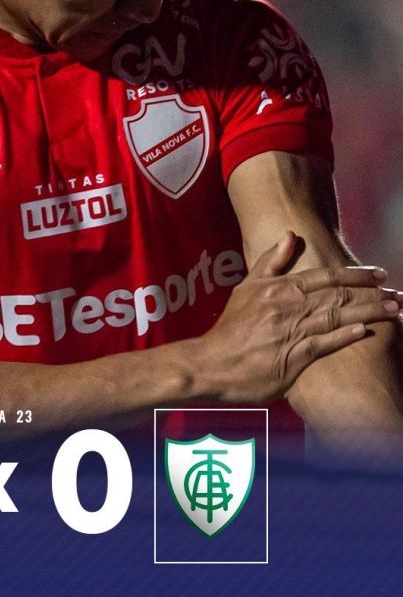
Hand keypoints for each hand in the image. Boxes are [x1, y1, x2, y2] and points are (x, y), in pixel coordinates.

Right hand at [200, 231, 400, 402]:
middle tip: (397, 293)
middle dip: (372, 293)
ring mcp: (292, 331)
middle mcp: (289, 306)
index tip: (379, 273)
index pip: (326, 275)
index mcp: (280, 287)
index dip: (355, 273)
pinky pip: (325, 343)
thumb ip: (271, 261)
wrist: (211, 363)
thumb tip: (290, 234)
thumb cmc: (230, 327)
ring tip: (394, 309)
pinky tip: (366, 331)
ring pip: (338, 316)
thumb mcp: (247, 287)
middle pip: (339, 294)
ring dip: (370, 312)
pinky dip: (346, 336)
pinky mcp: (294, 357)